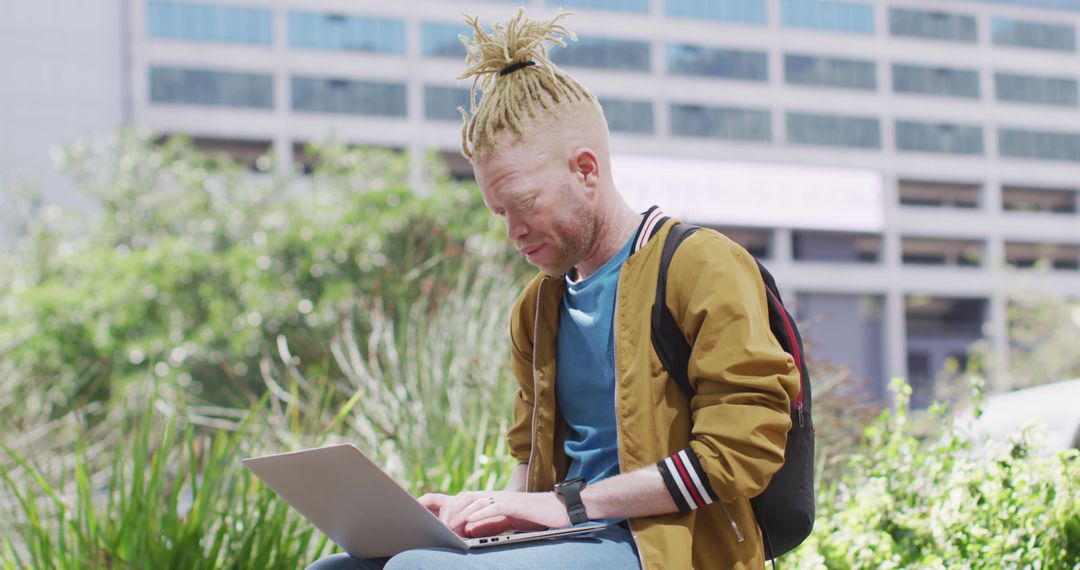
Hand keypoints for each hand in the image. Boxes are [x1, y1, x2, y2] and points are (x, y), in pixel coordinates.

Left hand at [419, 491, 570, 537]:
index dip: (449, 506)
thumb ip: (488, 524)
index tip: (435, 519)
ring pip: (477, 501)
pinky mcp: (516, 505)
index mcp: (492, 499)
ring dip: (462, 514)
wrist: (559, 509)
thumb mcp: (506, 522)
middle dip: (451, 510)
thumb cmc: (533, 516)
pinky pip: (495, 507)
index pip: (465, 498)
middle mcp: (496, 496)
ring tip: (450, 526)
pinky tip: (472, 523)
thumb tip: (468, 529)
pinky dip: (482, 515)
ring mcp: (506, 498)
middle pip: (466, 497)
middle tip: (440, 525)